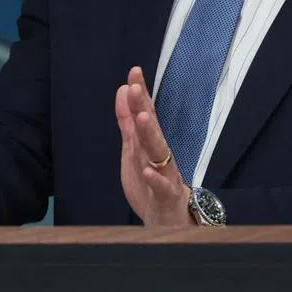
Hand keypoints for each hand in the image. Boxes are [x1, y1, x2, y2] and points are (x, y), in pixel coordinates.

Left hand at [115, 67, 194, 225]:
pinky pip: (162, 186)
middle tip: (134, 87)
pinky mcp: (166, 196)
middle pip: (152, 127)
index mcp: (151, 143)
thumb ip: (127, 122)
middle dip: (143, 107)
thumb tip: (122, 91)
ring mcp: (165, 174)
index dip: (140, 93)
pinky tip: (146, 170)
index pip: (146, 113)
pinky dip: (155, 178)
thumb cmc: (152, 182)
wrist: (169, 220)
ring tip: (141, 117)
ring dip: (150, 134)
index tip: (134, 71)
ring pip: (159, 152)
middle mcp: (160, 154)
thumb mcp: (134, 149)